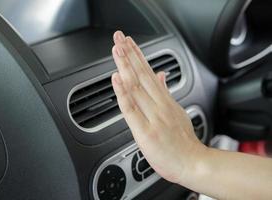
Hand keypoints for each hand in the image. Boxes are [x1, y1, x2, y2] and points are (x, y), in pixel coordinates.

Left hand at [111, 31, 206, 183]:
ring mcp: (153, 117)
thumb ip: (166, 92)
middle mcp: (159, 105)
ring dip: (125, 67)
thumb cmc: (183, 142)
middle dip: (129, 54)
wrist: (193, 163)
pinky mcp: (145, 132)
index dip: (138, 56)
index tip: (129, 42)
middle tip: (119, 37)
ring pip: (136, 88)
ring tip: (117, 50)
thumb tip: (160, 75)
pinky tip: (117, 79)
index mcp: (165, 101)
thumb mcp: (177, 111)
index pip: (149, 73)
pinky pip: (132, 110)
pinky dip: (123, 93)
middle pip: (142, 75)